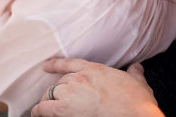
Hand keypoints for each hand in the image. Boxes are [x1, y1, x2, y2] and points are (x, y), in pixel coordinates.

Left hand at [31, 59, 163, 116]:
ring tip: (45, 109)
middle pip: (60, 82)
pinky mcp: (64, 109)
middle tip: (58, 100)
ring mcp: (71, 93)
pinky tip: (37, 114)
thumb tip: (137, 68)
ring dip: (48, 101)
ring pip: (50, 93)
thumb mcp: (138, 83)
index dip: (55, 65)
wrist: (135, 116)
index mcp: (95, 69)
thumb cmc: (138, 103)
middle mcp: (80, 78)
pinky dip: (39, 111)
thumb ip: (134, 74)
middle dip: (59, 91)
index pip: (70, 63)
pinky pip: (43, 108)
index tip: (46, 66)